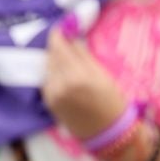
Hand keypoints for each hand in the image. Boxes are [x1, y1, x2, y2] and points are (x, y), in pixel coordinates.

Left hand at [41, 24, 128, 141]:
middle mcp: (61, 84)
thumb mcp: (102, 75)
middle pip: (51, 55)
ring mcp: (52, 93)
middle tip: (64, 41)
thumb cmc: (112, 102)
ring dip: (54, 60)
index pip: (59, 47)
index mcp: (78, 76)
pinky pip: (47, 79)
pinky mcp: (48, 101)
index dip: (58, 35)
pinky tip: (63, 74)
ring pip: (47, 67)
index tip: (60, 27)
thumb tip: (70, 36)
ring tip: (66, 59)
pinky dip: (52, 73)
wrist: (110, 133)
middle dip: (56, 47)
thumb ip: (83, 54)